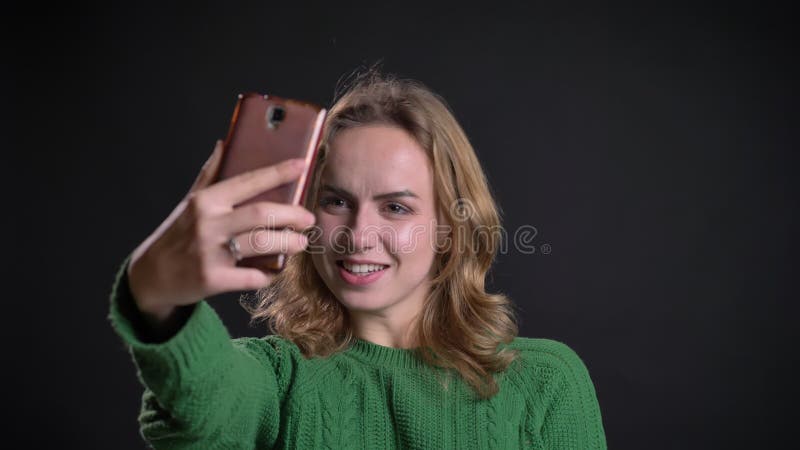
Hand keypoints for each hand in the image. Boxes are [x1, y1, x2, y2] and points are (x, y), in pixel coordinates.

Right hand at [126, 140, 315, 324]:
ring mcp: (209, 252)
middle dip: (292, 215)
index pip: (248, 181)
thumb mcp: (189, 202)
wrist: (150, 276)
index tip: (302, 165)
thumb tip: (224, 143)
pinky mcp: (212, 279)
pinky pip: (252, 276)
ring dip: (288, 243)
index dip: (278, 172)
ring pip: (262, 243)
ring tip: (300, 242)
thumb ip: (209, 174)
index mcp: (205, 200)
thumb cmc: (176, 235)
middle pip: (261, 213)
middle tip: (308, 218)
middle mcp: (207, 223)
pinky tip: (274, 271)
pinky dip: (268, 275)